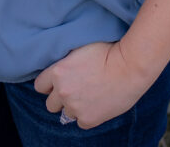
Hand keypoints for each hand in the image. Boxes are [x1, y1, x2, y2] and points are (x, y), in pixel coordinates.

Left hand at [34, 40, 148, 128]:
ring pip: (66, 113)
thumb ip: (65, 59)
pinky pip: (80, 121)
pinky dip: (87, 115)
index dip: (49, 84)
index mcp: (58, 72)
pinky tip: (97, 103)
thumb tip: (58, 62)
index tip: (57, 81)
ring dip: (74, 106)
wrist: (129, 67)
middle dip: (59, 98)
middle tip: (74, 89)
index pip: (39, 85)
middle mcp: (63, 91)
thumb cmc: (108, 51)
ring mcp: (75, 107)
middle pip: (50, 104)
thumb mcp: (80, 47)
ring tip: (89, 95)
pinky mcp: (88, 120)